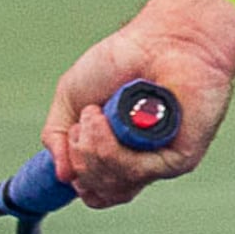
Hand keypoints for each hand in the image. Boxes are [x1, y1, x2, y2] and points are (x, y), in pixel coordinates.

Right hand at [41, 0, 234, 207]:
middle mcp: (140, 162)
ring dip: (91, 150)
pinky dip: (110, 147)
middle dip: (80, 161)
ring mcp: (159, 161)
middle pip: (100, 193)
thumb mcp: (72, 98)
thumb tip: (61, 175)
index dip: (78, 180)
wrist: (161, 40)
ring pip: (113, 185)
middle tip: (82, 124)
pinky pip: (134, 172)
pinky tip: (106, 118)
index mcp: (118, 153)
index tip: (69, 154)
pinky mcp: (178, 158)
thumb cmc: (122, 62)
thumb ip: (56, 137)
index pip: (96, 192)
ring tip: (95, 113)